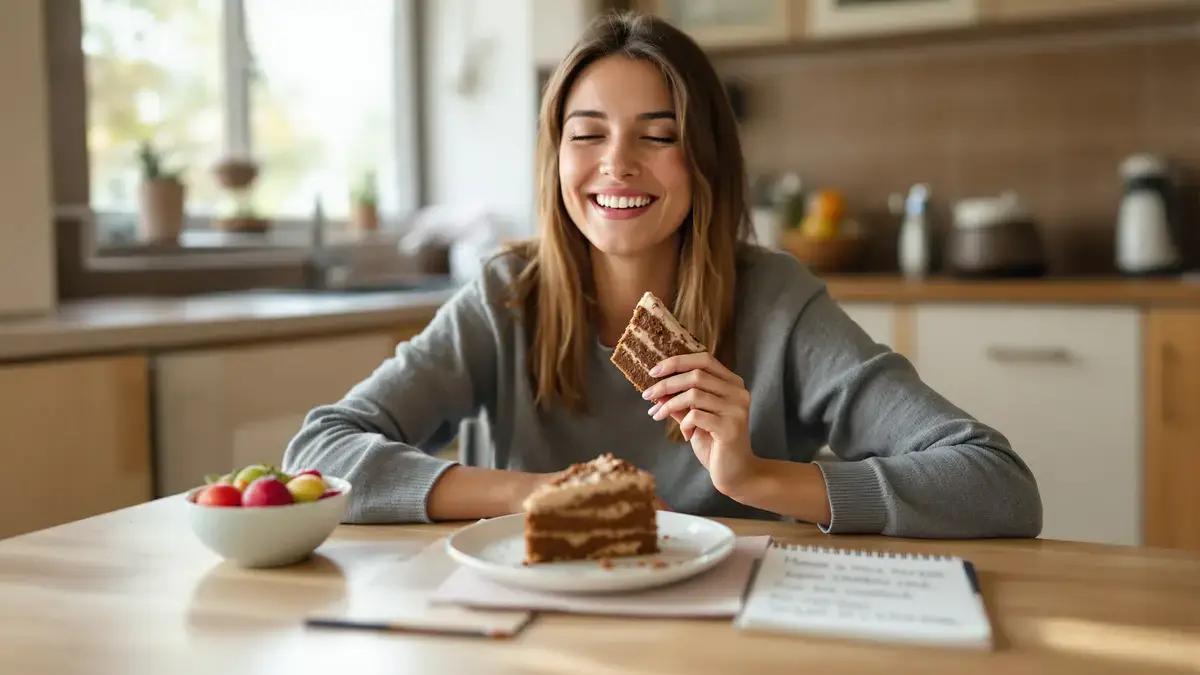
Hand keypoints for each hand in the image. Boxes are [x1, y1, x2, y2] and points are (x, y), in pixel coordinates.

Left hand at [641, 353, 761, 495]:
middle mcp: (738, 392)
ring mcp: (736, 409)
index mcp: (732, 384)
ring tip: (658, 415)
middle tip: (647, 395)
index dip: (677, 362)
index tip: (654, 371)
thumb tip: (656, 389)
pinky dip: (684, 424)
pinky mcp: (730, 427)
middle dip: (666, 384)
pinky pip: (696, 416)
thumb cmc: (715, 444)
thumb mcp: (694, 418)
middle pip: (696, 375)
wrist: (736, 473)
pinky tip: (686, 434)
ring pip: (693, 394)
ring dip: (669, 404)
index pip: (704, 360)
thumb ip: (680, 402)